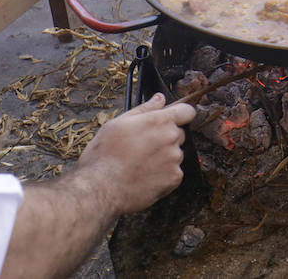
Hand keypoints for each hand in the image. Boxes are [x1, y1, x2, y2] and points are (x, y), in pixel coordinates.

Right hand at [74, 93, 194, 214]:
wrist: (100, 189)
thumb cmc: (104, 156)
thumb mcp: (117, 124)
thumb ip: (144, 109)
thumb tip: (159, 98)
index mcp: (159, 121)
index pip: (187, 111)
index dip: (181, 115)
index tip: (174, 120)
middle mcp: (171, 138)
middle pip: (179, 134)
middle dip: (166, 138)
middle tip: (143, 148)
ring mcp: (174, 159)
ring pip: (175, 154)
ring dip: (164, 158)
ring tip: (140, 165)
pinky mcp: (174, 178)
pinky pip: (174, 173)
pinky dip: (163, 175)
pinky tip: (144, 177)